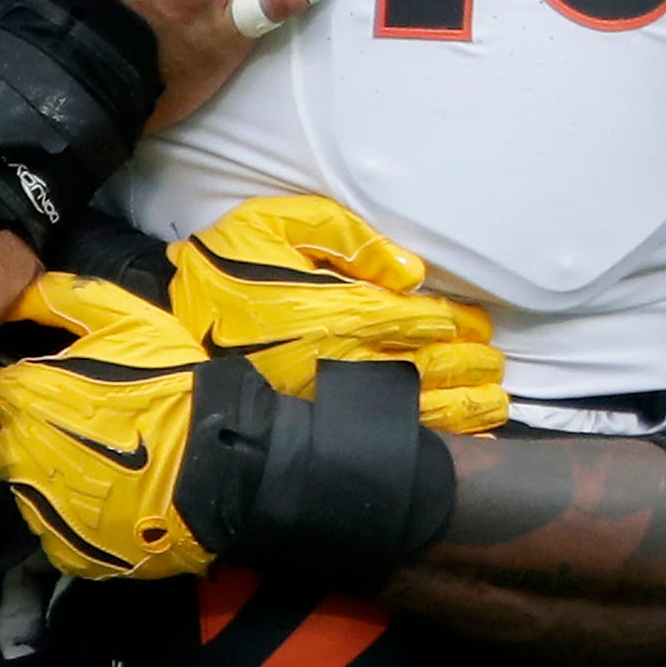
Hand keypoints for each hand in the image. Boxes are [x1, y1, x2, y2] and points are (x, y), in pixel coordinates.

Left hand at [0, 273, 221, 579]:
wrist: (222, 464)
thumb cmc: (172, 385)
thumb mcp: (128, 320)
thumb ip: (66, 298)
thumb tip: (19, 289)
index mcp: (27, 397)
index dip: (27, 386)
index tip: (59, 389)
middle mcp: (20, 454)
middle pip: (4, 440)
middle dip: (31, 430)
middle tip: (83, 426)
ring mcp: (41, 507)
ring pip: (24, 486)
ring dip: (49, 474)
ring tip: (100, 464)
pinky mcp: (66, 549)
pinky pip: (51, 530)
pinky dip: (70, 519)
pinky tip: (106, 502)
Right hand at [170, 194, 510, 429]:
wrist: (168, 343)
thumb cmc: (219, 279)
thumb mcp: (270, 226)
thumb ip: (341, 234)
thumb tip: (409, 270)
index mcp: (342, 310)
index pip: (420, 318)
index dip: (456, 322)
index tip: (477, 324)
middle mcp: (349, 362)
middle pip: (432, 366)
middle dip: (472, 364)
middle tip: (495, 362)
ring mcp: (338, 404)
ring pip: (422, 409)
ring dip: (467, 406)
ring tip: (496, 401)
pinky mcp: (323, 432)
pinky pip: (392, 439)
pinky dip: (435, 440)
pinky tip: (458, 440)